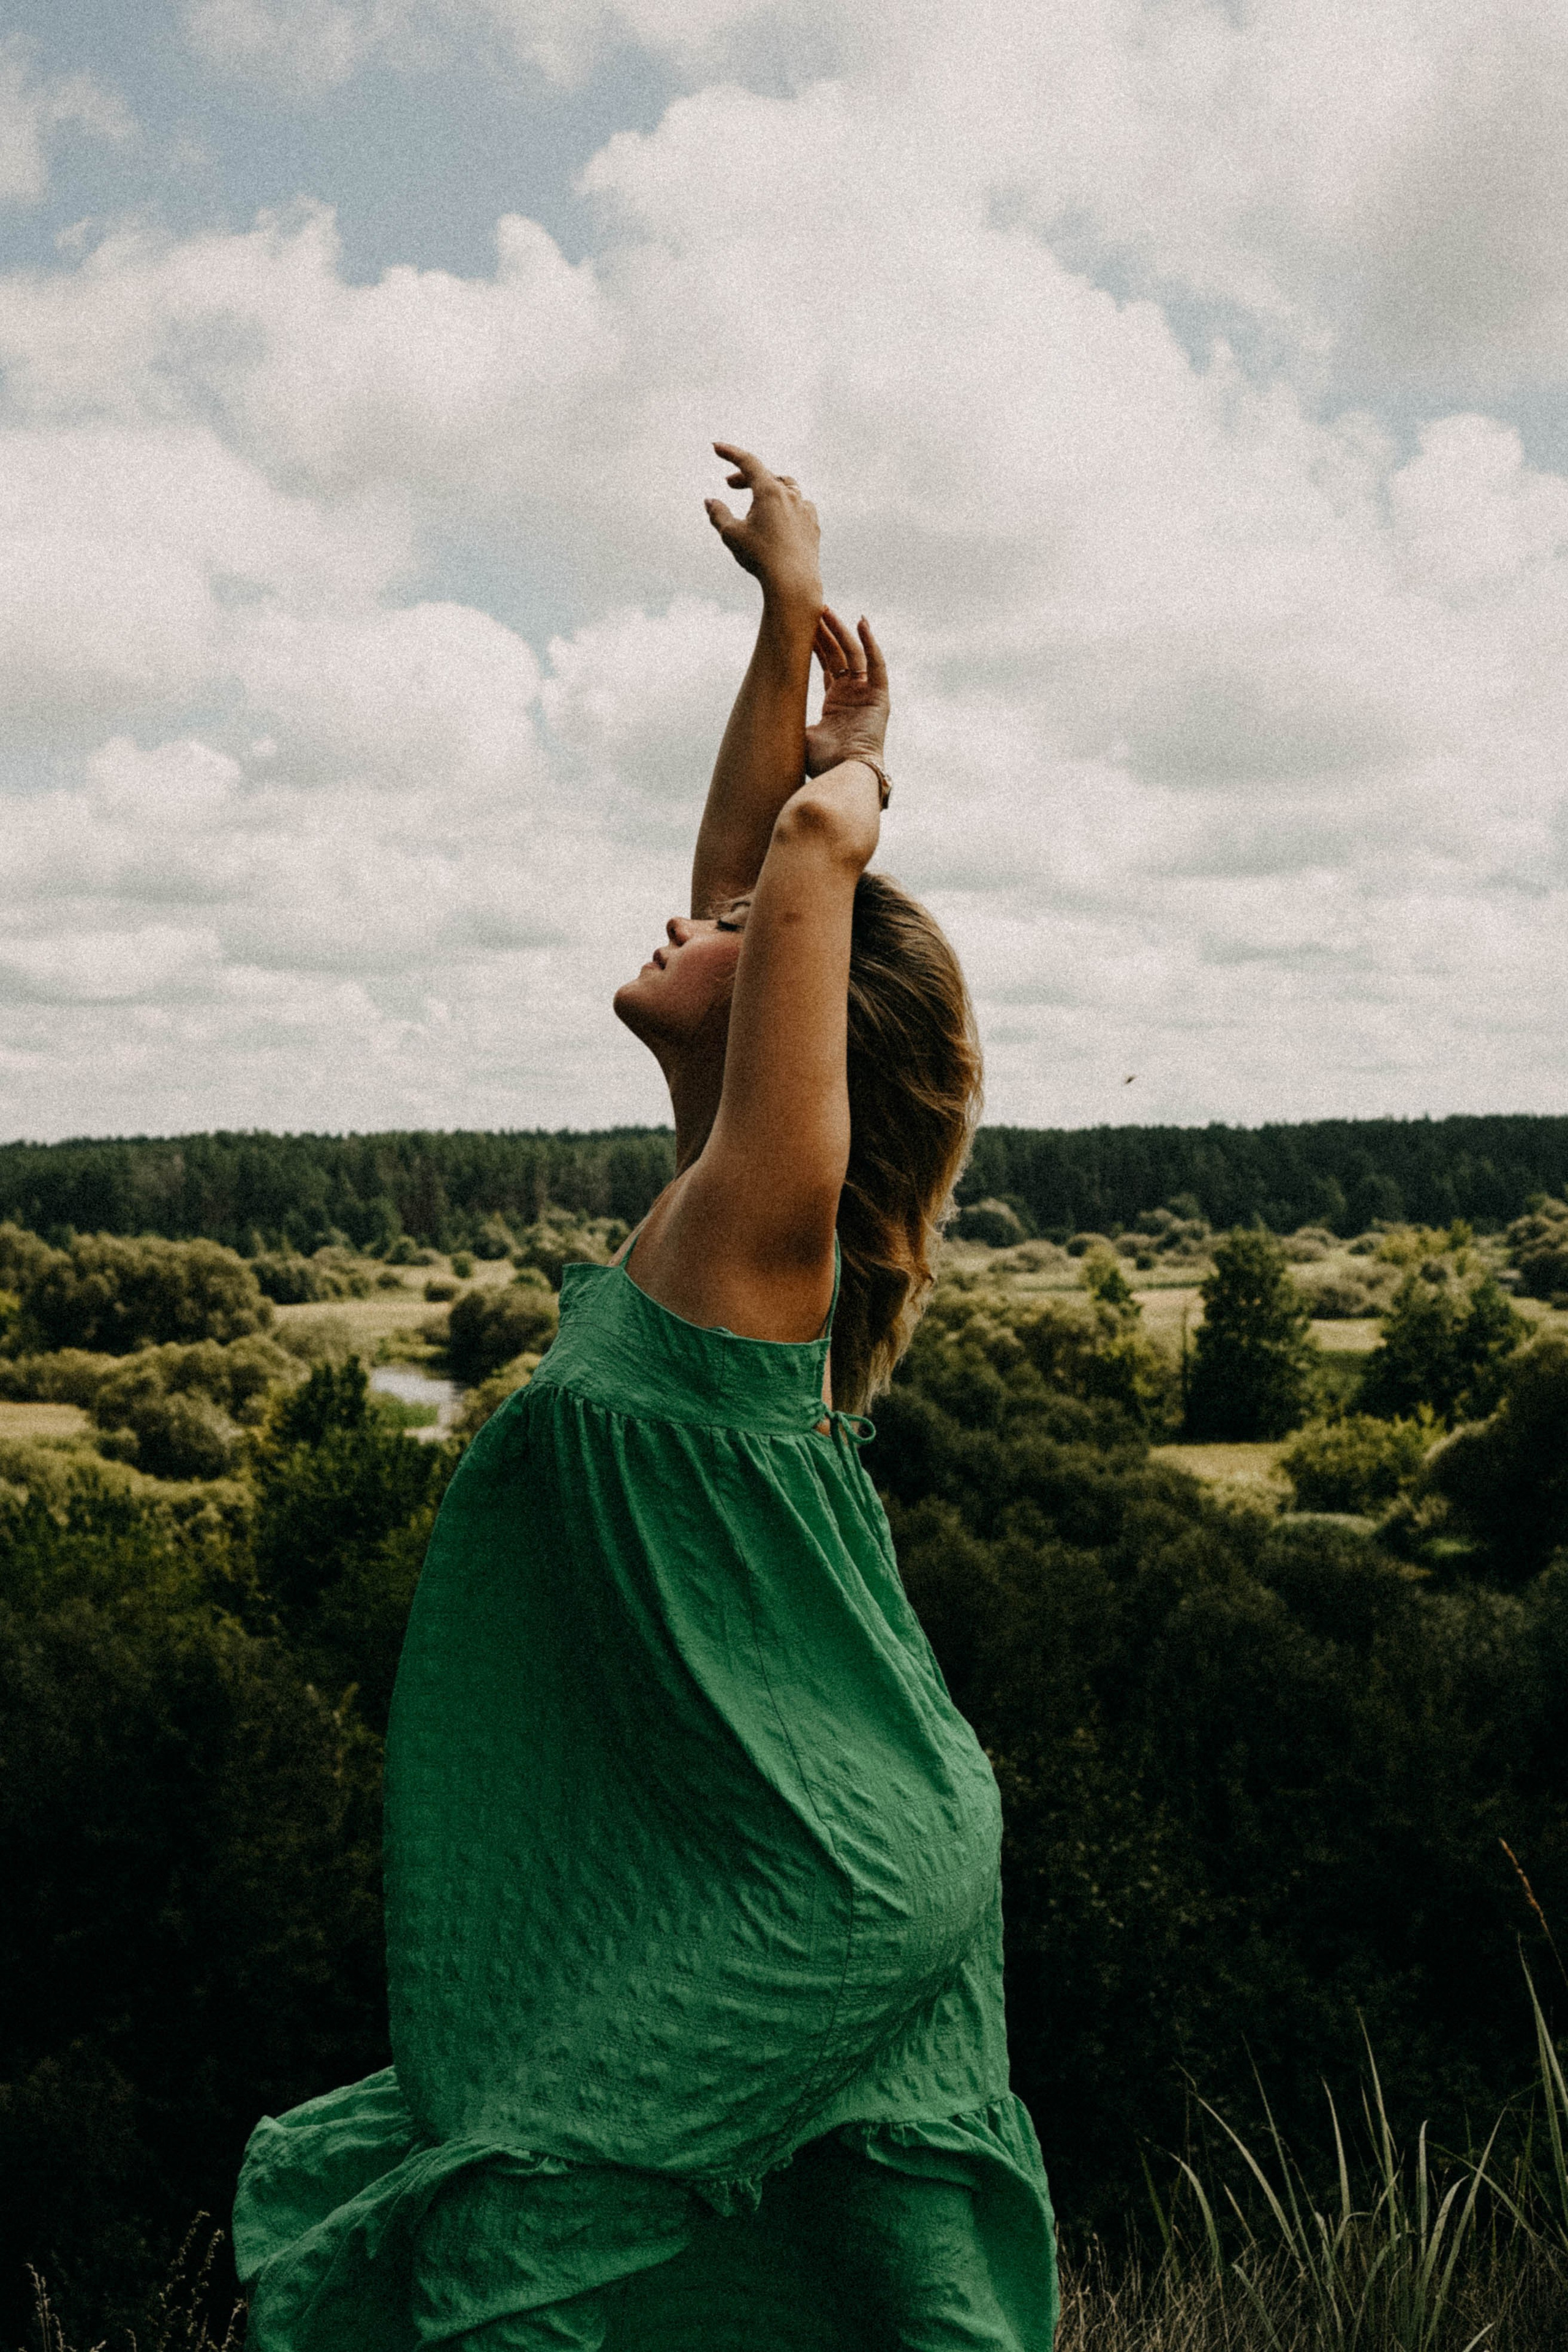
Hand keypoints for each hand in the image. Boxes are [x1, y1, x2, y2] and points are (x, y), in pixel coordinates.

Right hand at [705, 444, 821, 604]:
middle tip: (729, 484)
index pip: (748, 462)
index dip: (730, 453)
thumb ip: (718, 514)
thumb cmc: (761, 558)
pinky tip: (779, 518)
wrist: (794, 583)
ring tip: (756, 502)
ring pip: (786, 487)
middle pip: (766, 475)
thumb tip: (710, 501)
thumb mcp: (732, 535)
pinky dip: (786, 505)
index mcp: (769, 491)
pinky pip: (800, 506)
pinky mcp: (813, 525)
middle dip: (746, 477)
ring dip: (769, 489)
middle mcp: (791, 495)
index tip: (717, 447)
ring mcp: (805, 508)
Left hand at [804, 608, 888, 777]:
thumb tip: (767, 709)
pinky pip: (877, 665)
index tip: (802, 625)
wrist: (845, 778)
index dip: (816, 645)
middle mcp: (852, 696)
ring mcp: (867, 695)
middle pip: (838, 655)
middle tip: (811, 608)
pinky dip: (871, 644)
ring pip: (854, 654)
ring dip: (841, 631)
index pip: (827, 666)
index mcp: (835, 703)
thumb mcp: (800, 735)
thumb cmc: (824, 764)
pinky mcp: (881, 698)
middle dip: (825, 632)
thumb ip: (792, 717)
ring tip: (826, 609)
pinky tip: (861, 622)